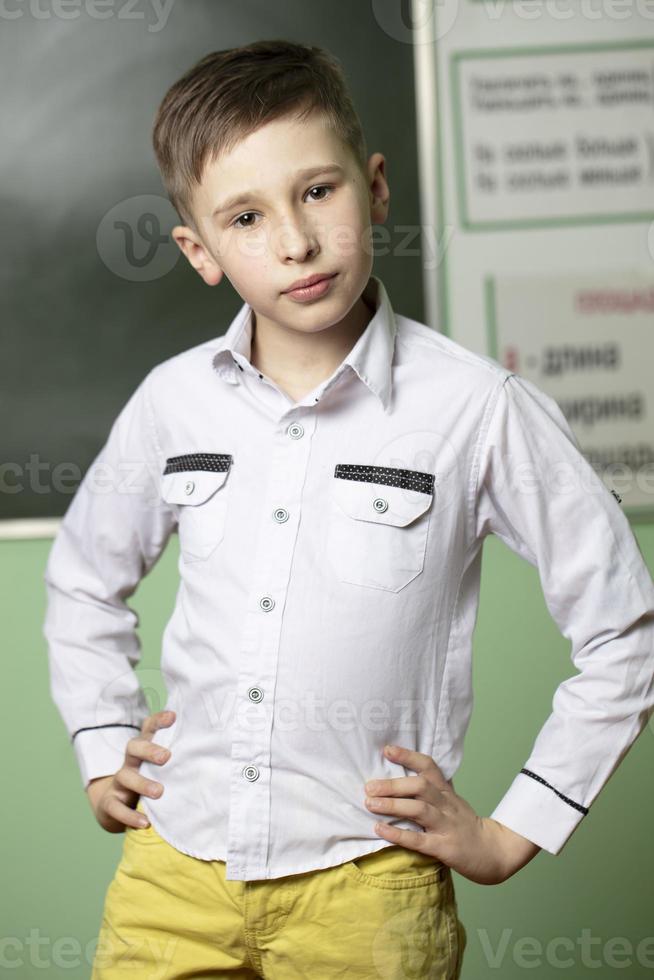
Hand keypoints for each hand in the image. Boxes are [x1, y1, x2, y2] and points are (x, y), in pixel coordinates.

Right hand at [85, 710, 174, 832]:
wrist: (114, 804)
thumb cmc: (147, 779)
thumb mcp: (160, 766)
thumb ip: (179, 756)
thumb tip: (209, 748)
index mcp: (143, 749)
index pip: (148, 729)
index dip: (158, 721)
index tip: (173, 717)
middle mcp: (130, 762)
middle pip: (133, 747)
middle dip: (149, 750)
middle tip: (166, 757)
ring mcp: (119, 781)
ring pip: (125, 777)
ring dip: (142, 784)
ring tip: (159, 792)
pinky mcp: (110, 802)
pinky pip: (116, 808)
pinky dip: (130, 816)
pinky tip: (145, 823)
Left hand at [363, 744, 540, 884]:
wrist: (496, 852)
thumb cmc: (467, 827)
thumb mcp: (452, 803)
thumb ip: (432, 793)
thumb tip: (398, 782)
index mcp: (447, 792)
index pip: (428, 767)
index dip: (408, 756)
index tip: (387, 750)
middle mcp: (446, 804)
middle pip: (420, 786)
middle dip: (393, 784)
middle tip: (369, 786)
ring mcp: (447, 825)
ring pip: (419, 809)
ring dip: (392, 805)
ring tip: (370, 803)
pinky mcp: (445, 847)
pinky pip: (419, 839)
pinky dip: (398, 834)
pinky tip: (380, 829)